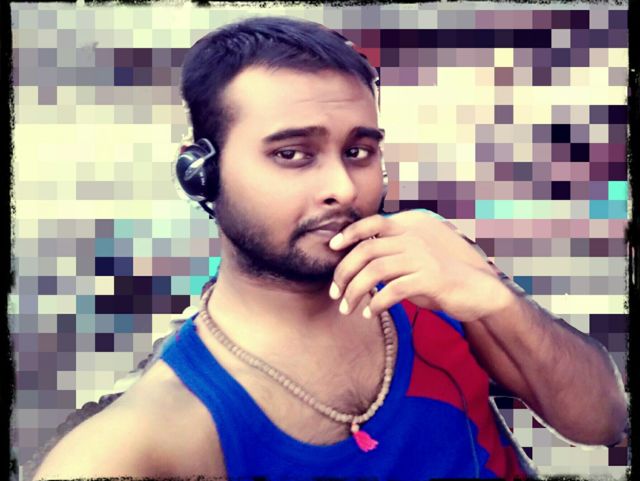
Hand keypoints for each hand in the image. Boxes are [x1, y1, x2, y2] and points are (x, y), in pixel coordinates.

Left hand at [328, 210, 514, 322]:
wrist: (478, 293)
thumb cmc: (439, 282)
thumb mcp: (413, 265)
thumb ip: (390, 261)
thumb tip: (357, 271)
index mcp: (408, 234)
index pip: (372, 223)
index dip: (349, 232)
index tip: (331, 247)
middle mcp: (413, 241)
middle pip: (366, 251)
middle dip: (344, 273)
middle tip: (334, 294)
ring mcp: (422, 258)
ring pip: (375, 271)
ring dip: (355, 292)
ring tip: (347, 309)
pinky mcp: (431, 279)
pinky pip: (394, 290)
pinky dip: (377, 303)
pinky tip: (370, 313)